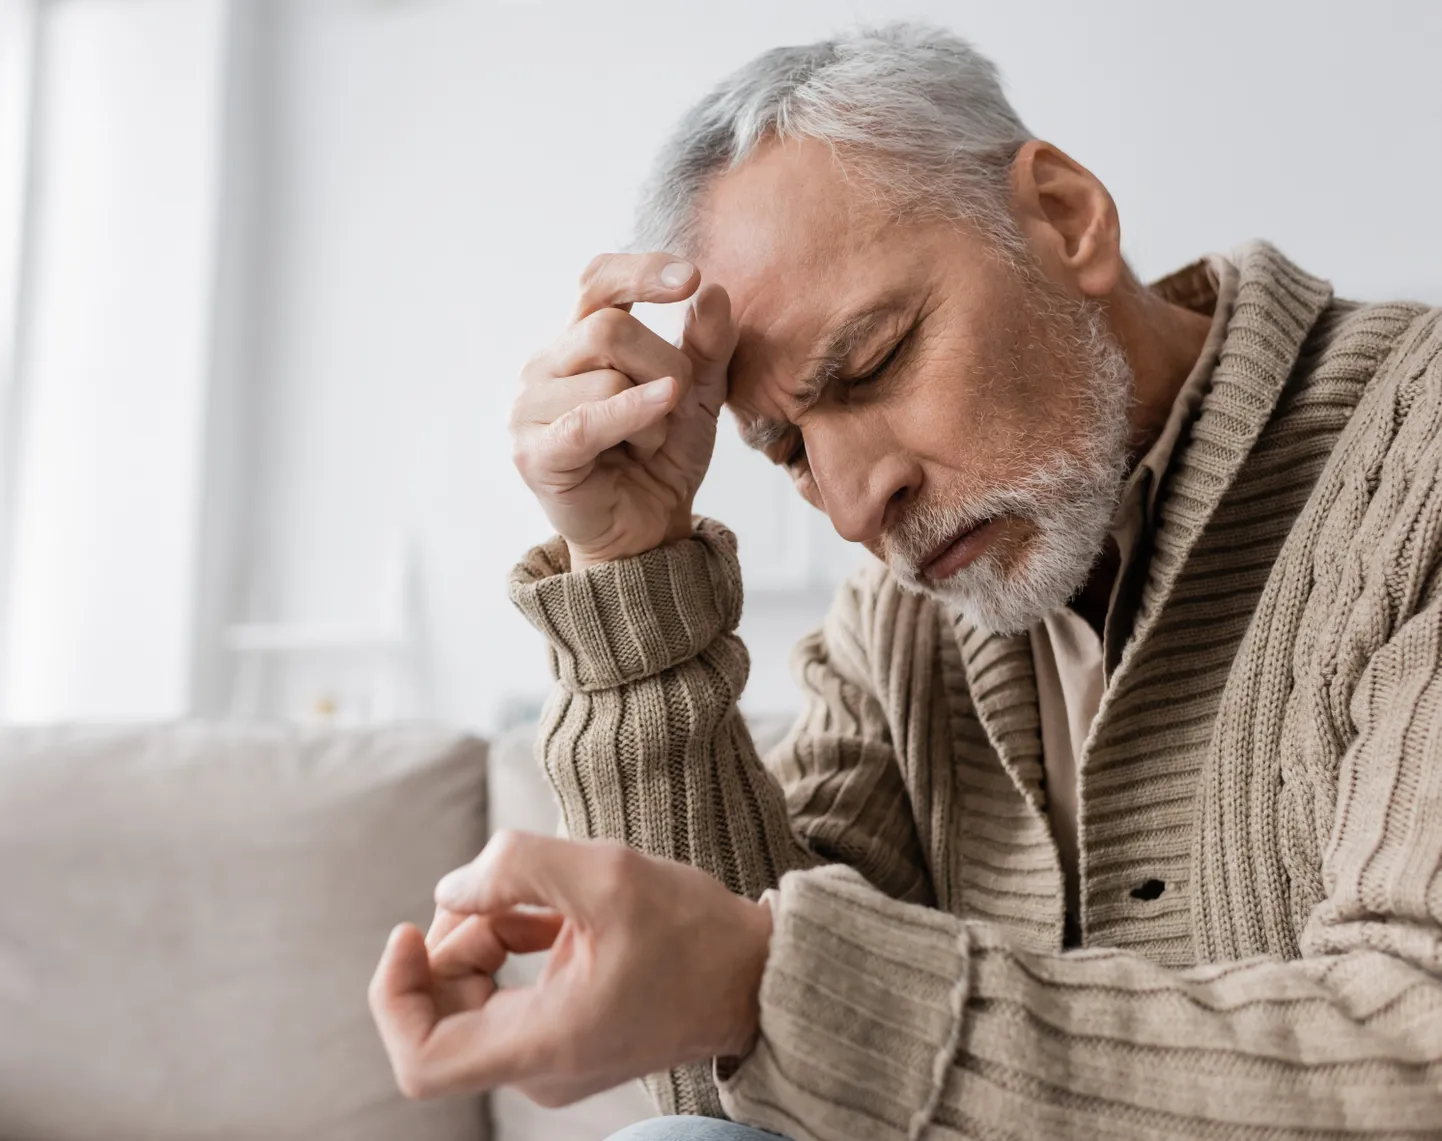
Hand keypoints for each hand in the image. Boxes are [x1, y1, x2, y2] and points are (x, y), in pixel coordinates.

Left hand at [367, 830, 772, 1105]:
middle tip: (493, 890)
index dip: (394, 993)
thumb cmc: (694, 930)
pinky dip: (509, 948)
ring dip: (481, 937)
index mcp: (544, 1043)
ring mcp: (553, 1058)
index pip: (420, 1059)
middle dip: (449, 944)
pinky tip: (547, 913)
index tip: (407, 930)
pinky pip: (506, 998)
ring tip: (532, 894)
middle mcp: (539, 1068)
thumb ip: (515, 868)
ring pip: (472, 1001)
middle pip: (442, 1014)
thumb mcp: (606, 874)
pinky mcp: (567, 1038)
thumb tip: (449, 889)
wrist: (759, 976)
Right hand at [509, 252, 737, 569]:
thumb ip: (707, 346)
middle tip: (677, 405)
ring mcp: (530, 407)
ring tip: (648, 444)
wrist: (648, 531)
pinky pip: (588, 419)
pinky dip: (632, 414)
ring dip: (651, 414)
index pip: (598, 281)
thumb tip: (713, 291)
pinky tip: (660, 416)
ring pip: (605, 376)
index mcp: (580, 340)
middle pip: (609, 329)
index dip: (639, 272)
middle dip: (664, 365)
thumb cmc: (662, 460)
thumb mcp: (698, 397)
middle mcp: (546, 365)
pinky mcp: (533, 451)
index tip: (689, 277)